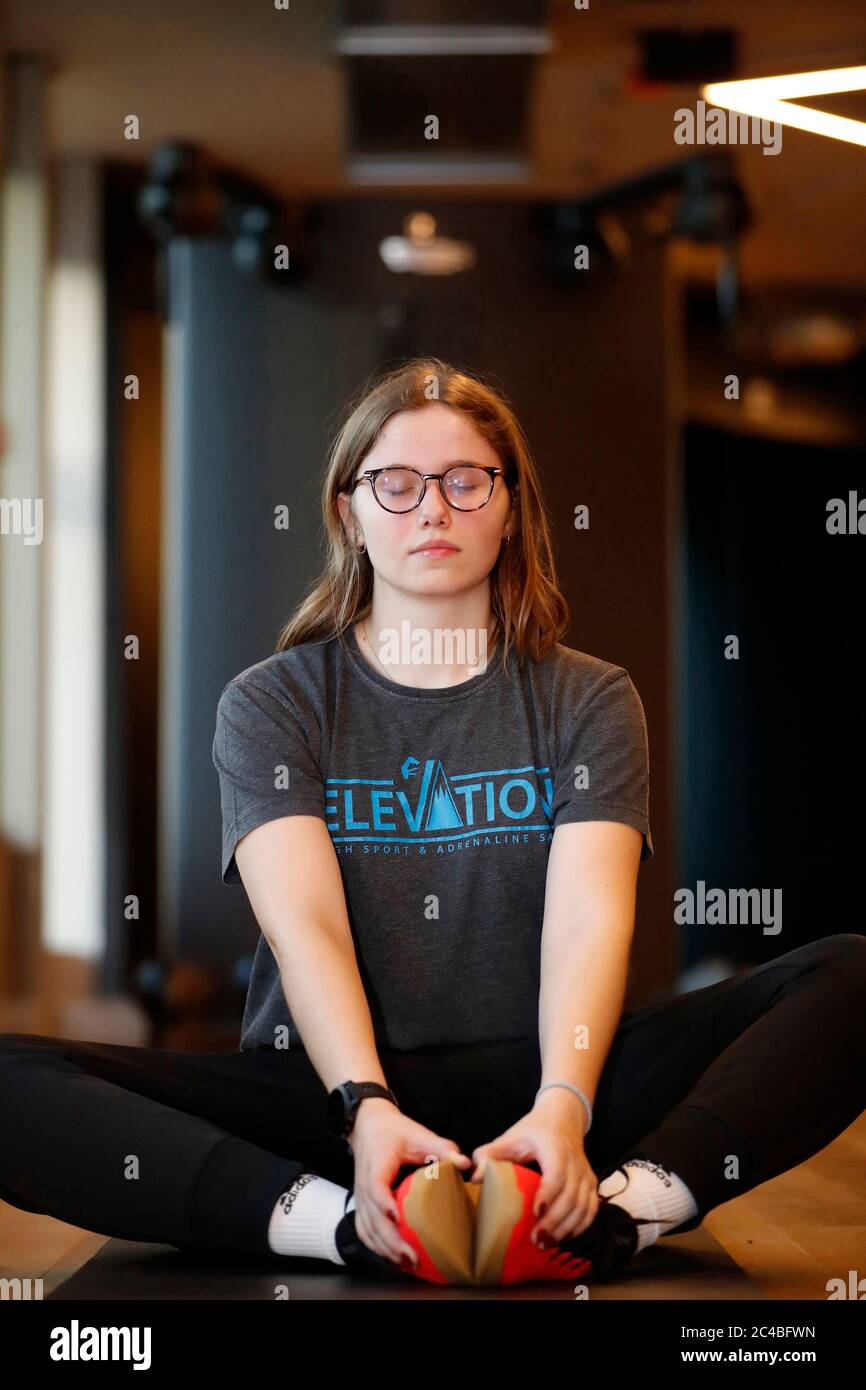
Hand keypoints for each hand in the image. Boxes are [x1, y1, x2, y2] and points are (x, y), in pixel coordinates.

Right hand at [347, 1098, 472, 1269]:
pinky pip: (363, 1230)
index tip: (399, 1219)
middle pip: (371, 1218)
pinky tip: (392, 1257)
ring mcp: (360, 1196)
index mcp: (376, 1164)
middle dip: (390, 1241)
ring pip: (366, 1229)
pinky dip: (376, 1246)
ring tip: (406, 1263)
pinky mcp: (361, 1204)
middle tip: (413, 1256)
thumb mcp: (418, 1134)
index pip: (375, 1187)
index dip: (385, 1205)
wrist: (368, 1125)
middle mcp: (363, 1184)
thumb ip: (442, 1147)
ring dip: (384, 1249)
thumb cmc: (393, 1130)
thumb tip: (465, 1163)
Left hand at [469, 1089, 599, 1246]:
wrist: (562, 1118)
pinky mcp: (591, 1183)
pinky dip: (580, 1226)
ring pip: (583, 1205)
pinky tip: (564, 1237)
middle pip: (570, 1195)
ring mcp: (585, 1173)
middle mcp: (574, 1160)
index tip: (535, 1213)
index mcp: (553, 1147)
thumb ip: (488, 1155)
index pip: (556, 1173)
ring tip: (546, 1243)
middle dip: (555, 1221)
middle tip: (536, 1239)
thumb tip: (475, 1178)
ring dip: (566, 1228)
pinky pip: (591, 1209)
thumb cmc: (532, 1131)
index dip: (548, 1194)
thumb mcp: (509, 1137)